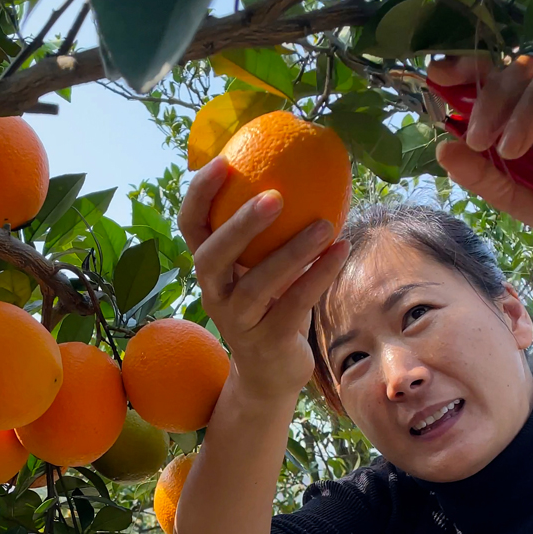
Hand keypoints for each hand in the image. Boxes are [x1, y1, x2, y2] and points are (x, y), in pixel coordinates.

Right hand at [178, 155, 350, 400]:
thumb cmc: (269, 305)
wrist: (269, 372)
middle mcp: (214, 293)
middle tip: (275, 195)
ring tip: (326, 225)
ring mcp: (238, 321)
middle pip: (212, 256)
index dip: (200, 194)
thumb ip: (267, 232)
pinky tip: (341, 251)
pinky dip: (318, 277)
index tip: (224, 161)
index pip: (191, 226)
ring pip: (258, 285)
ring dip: (293, 252)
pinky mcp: (267, 341)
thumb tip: (300, 166)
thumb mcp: (259, 267)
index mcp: (209, 268)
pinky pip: (294, 305)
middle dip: (239, 225)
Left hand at [427, 54, 532, 234]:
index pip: (485, 78)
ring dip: (523, 113)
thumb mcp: (512, 196)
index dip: (462, 69)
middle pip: (510, 75)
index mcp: (510, 113)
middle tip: (479, 139)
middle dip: (488, 104)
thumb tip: (443, 151)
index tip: (439, 73)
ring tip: (511, 149)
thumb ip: (479, 176)